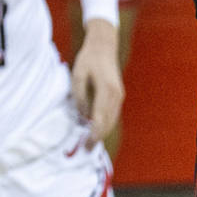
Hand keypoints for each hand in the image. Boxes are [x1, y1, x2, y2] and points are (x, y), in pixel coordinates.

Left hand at [71, 19, 123, 145]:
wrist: (104, 46)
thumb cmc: (88, 59)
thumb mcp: (78, 76)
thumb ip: (80, 97)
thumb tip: (83, 116)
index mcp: (106, 90)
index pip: (100, 118)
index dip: (93, 133)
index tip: (86, 144)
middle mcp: (116, 95)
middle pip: (108, 122)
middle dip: (98, 137)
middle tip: (86, 150)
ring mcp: (119, 95)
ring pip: (112, 119)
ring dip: (102, 132)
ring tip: (91, 144)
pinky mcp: (118, 95)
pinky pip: (112, 114)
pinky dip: (105, 124)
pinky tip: (96, 130)